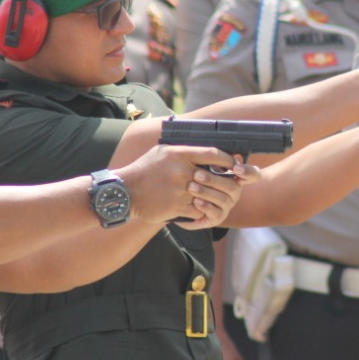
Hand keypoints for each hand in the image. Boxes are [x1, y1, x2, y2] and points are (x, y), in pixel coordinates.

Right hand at [117, 144, 239, 225]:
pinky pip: (198, 209)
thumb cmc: (144, 170)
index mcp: (178, 154)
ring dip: (212, 197)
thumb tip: (204, 150)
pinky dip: (201, 210)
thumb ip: (182, 149)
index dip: (227, 160)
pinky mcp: (176, 206)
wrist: (125, 192)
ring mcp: (179, 189)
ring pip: (207, 194)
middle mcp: (180, 170)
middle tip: (232, 183)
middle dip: (224, 182)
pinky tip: (199, 208)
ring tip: (216, 197)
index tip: (233, 164)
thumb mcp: (162, 151)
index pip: (212, 153)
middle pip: (213, 176)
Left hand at [176, 160, 259, 230]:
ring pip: (223, 200)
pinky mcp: (217, 218)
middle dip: (214, 180)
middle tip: (197, 175)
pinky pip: (216, 213)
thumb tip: (224, 153)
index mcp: (234, 177)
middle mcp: (234, 192)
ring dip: (206, 192)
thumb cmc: (194, 178)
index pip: (252, 174)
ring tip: (191, 187)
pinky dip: (205, 206)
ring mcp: (227, 205)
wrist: (180, 199)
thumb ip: (213, 159)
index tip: (236, 168)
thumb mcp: (201, 165)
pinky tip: (195, 201)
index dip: (249, 172)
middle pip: (233, 186)